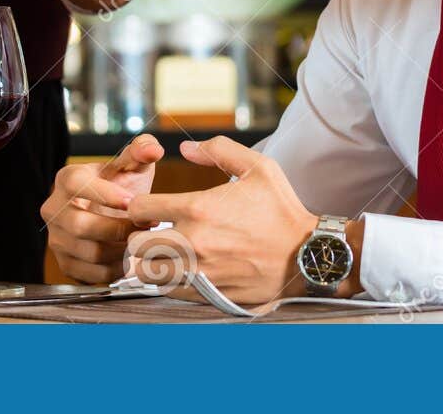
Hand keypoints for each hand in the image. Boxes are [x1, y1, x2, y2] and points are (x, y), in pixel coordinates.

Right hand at [41, 133, 163, 283]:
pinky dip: (116, 270)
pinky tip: (129, 258)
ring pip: (89, 252)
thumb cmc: (123, 188)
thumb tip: (153, 148)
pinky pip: (92, 275)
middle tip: (146, 225)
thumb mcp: (131, 167)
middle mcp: (54, 209)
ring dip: (122, 250)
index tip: (132, 201)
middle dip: (119, 228)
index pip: (75, 184)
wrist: (114, 216)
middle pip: (81, 225)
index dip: (103, 194)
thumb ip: (141, 151)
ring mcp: (57, 239)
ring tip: (141, 241)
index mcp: (67, 179)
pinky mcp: (67, 264)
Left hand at [126, 137, 320, 310]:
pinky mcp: (209, 294)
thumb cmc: (282, 210)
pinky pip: (169, 292)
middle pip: (135, 245)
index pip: (140, 209)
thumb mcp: (258, 167)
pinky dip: (168, 282)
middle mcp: (193, 242)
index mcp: (198, 208)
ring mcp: (200, 272)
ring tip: (162, 254)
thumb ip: (218, 150)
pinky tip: (181, 270)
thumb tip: (184, 148)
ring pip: (146, 273)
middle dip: (138, 236)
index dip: (139, 206)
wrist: (307, 255)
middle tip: (151, 232)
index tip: (150, 209)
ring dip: (149, 262)